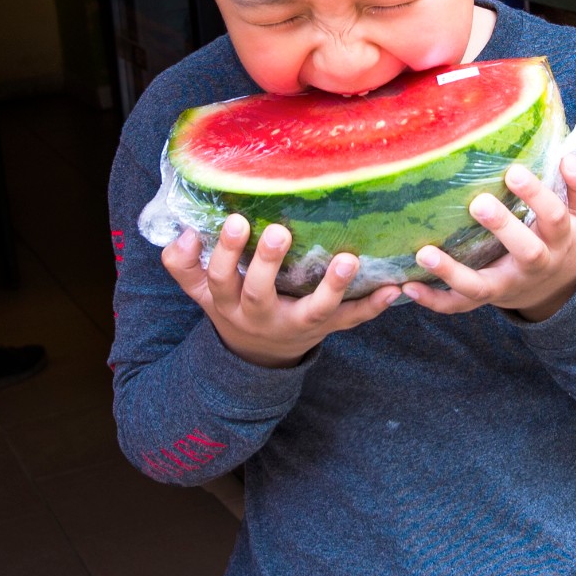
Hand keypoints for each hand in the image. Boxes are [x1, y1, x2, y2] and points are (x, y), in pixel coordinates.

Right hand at [162, 217, 399, 367]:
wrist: (258, 355)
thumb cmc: (231, 304)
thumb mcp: (200, 291)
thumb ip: (183, 264)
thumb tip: (185, 232)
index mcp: (228, 303)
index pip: (220, 279)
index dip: (226, 253)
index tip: (236, 220)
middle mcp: (260, 316)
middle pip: (260, 293)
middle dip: (268, 263)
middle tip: (280, 231)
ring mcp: (295, 324)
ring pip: (313, 310)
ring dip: (332, 287)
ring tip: (347, 260)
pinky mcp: (325, 328)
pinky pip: (349, 321)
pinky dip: (372, 307)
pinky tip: (392, 290)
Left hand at [405, 153, 575, 321]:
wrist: (557, 287)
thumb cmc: (563, 236)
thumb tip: (570, 158)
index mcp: (559, 239)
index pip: (555, 217)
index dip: (537, 197)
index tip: (514, 171)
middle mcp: (536, 265)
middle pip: (526, 251)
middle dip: (503, 228)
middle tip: (478, 202)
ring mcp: (508, 285)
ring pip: (482, 286)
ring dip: (453, 272)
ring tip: (425, 252)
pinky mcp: (486, 298)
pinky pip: (459, 305)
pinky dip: (433, 299)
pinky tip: (408, 286)